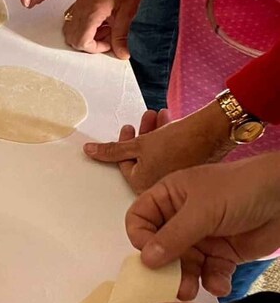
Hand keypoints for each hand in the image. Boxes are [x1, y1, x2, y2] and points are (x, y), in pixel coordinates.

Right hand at [62, 0, 147, 57]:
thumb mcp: (128, 12)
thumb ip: (121, 36)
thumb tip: (121, 53)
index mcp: (91, 13)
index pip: (81, 42)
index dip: (95, 49)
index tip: (109, 45)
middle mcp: (80, 9)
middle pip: (72, 39)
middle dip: (89, 45)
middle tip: (107, 39)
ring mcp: (78, 5)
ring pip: (70, 31)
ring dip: (85, 36)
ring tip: (104, 30)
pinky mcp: (81, 1)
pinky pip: (73, 20)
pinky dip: (83, 27)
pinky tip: (99, 22)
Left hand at [84, 104, 235, 193]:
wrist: (213, 131)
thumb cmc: (178, 140)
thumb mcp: (138, 144)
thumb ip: (111, 150)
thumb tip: (89, 151)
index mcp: (143, 186)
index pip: (124, 164)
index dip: (124, 143)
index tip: (128, 128)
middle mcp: (159, 187)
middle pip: (141, 158)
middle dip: (140, 136)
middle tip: (143, 120)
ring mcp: (175, 178)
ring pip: (156, 153)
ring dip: (153, 133)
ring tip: (156, 115)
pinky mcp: (189, 168)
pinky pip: (171, 153)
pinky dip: (167, 138)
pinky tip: (169, 121)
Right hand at [125, 152, 279, 298]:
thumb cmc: (241, 190)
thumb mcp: (202, 210)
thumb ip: (173, 236)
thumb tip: (145, 260)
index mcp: (169, 197)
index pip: (140, 219)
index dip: (140, 237)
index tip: (150, 254)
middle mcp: (181, 218)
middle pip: (159, 247)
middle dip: (164, 266)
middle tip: (168, 282)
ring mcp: (202, 237)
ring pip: (183, 264)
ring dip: (185, 279)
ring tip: (188, 291)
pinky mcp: (222, 254)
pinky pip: (209, 272)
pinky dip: (213, 281)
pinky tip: (220, 285)